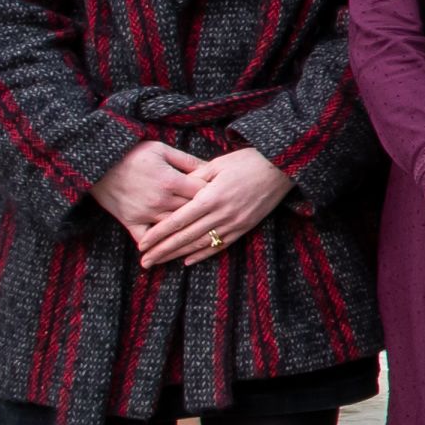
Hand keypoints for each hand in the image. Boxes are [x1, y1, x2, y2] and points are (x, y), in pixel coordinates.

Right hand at [93, 142, 203, 239]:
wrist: (96, 164)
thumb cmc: (131, 154)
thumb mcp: (161, 149)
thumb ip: (187, 160)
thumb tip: (211, 168)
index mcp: (171, 181)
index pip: (204, 193)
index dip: (213, 192)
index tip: (219, 192)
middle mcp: (160, 201)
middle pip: (192, 212)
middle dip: (204, 211)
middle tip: (214, 213)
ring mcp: (145, 213)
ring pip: (174, 228)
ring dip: (186, 229)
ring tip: (201, 232)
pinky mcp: (130, 221)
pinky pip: (146, 239)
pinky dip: (156, 245)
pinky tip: (167, 249)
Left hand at [134, 148, 294, 268]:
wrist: (282, 168)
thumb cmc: (248, 161)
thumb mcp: (217, 164)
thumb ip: (194, 177)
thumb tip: (174, 188)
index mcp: (211, 197)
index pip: (178, 220)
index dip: (158, 234)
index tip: (142, 244)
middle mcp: (221, 213)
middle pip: (185, 236)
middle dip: (163, 250)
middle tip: (145, 261)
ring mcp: (234, 223)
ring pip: (200, 244)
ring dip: (178, 255)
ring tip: (160, 262)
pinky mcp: (245, 227)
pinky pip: (221, 245)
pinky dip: (203, 254)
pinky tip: (187, 261)